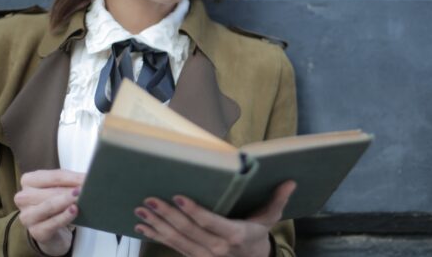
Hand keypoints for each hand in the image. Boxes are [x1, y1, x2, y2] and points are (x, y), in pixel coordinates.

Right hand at [14, 169, 84, 255]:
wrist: (51, 230)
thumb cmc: (55, 204)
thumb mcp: (60, 189)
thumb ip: (71, 182)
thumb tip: (90, 178)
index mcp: (29, 181)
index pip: (54, 176)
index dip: (73, 177)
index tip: (89, 177)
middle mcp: (24, 197)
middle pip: (52, 191)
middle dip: (71, 190)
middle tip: (89, 188)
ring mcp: (27, 216)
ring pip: (49, 206)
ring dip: (67, 201)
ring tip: (81, 198)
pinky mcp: (35, 231)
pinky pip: (52, 223)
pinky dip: (64, 216)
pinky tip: (74, 211)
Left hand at [134, 180, 295, 256]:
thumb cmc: (258, 235)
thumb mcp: (269, 219)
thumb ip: (277, 201)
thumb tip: (290, 182)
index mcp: (234, 235)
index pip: (210, 223)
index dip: (193, 211)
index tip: (178, 196)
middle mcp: (216, 248)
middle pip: (188, 231)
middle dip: (167, 215)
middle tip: (151, 199)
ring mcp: (203, 256)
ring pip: (176, 240)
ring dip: (157, 225)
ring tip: (141, 210)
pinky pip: (172, 247)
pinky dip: (155, 235)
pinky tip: (142, 225)